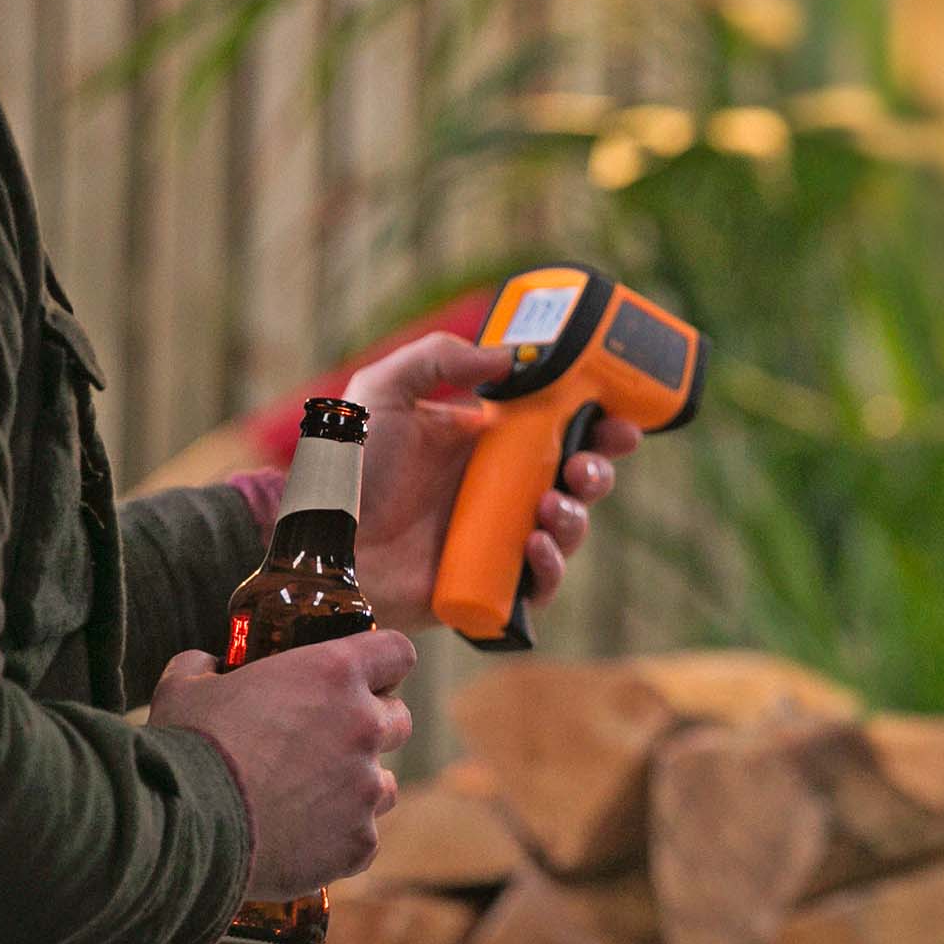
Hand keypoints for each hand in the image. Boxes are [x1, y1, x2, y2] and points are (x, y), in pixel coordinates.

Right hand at [149, 631, 413, 898]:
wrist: (181, 830)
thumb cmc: (185, 748)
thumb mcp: (186, 687)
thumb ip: (208, 667)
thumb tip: (209, 666)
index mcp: (334, 674)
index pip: (396, 652)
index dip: (382, 663)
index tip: (362, 678)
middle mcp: (364, 727)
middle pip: (400, 720)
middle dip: (371, 728)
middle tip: (326, 742)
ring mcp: (365, 789)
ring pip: (385, 784)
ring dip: (358, 787)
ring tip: (308, 800)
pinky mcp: (358, 843)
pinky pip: (363, 839)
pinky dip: (337, 841)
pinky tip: (299, 843)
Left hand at [342, 332, 641, 633]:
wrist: (324, 544)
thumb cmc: (348, 469)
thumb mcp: (384, 391)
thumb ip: (439, 358)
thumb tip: (509, 357)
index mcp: (487, 443)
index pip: (558, 428)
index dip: (597, 423)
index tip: (618, 418)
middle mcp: (500, 490)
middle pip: (576, 479)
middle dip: (599, 470)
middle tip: (586, 465)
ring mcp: (497, 539)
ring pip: (567, 529)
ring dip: (577, 517)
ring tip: (550, 507)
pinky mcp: (490, 585)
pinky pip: (540, 583)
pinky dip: (551, 567)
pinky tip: (534, 546)